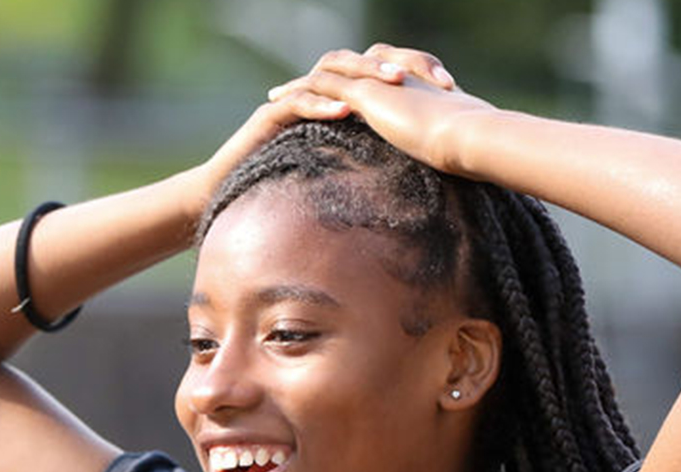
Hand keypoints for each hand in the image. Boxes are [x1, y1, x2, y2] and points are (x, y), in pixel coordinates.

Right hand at [185, 45, 450, 216]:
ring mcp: (294, 100)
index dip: (415, 74)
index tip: (450, 88)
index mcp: (342, 103)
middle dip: (395, 65)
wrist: (230, 197)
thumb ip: (379, 162)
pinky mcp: (270, 116)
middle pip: (361, 64)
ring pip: (332, 73)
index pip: (381, 74)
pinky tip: (344, 111)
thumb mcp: (347, 174)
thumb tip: (428, 174)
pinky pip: (299, 102)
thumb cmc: (288, 190)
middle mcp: (320, 93)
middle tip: (426, 76)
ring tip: (391, 83)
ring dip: (363, 76)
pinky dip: (322, 105)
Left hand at [265, 46, 492, 174]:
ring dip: (301, 83)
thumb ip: (432, 151)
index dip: (349, 87)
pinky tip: (281, 102)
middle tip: (294, 89)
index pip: (373, 79)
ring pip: (329, 73)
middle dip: (320, 77)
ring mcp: (379, 81)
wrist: (466, 137)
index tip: (330, 100)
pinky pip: (323, 87)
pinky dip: (302, 93)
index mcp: (410, 88)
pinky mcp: (366, 92)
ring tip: (277, 95)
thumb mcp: (444, 148)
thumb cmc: (466, 150)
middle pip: (347, 67)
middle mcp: (393, 77)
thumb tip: (438, 173)